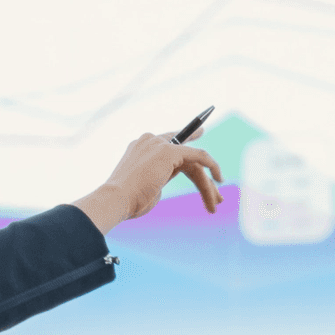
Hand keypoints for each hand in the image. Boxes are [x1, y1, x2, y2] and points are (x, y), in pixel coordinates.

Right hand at [72, 126, 223, 234]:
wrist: (115, 200)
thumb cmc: (127, 201)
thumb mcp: (146, 186)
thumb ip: (159, 177)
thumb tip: (165, 180)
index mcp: (139, 147)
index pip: (168, 142)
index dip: (186, 139)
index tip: (199, 133)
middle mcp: (148, 140)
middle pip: (183, 153)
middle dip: (203, 170)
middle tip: (217, 187)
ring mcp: (158, 144)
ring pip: (192, 160)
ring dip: (206, 183)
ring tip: (216, 202)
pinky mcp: (169, 151)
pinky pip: (198, 156)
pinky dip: (211, 165)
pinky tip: (219, 178)